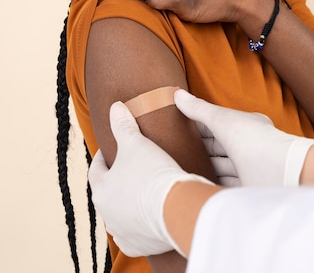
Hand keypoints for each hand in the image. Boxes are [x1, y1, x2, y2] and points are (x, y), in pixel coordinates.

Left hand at [88, 101, 212, 257]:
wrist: (177, 207)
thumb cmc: (153, 173)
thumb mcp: (136, 142)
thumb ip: (123, 125)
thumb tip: (114, 107)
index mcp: (101, 190)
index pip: (96, 169)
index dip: (105, 156)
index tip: (113, 148)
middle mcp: (107, 214)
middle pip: (108, 192)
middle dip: (117, 180)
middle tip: (131, 167)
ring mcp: (123, 232)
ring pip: (121, 214)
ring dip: (128, 203)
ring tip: (143, 190)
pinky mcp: (140, 245)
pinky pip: (136, 233)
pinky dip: (141, 223)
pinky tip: (150, 214)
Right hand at [175, 90, 313, 186]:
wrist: (280, 174)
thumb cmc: (254, 140)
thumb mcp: (221, 119)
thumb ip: (199, 109)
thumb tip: (176, 93)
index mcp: (247, 125)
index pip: (220, 123)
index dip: (201, 124)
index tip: (181, 127)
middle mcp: (250, 147)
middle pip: (220, 146)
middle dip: (201, 147)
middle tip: (177, 148)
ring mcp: (249, 169)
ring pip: (223, 167)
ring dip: (207, 167)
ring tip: (183, 167)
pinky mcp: (248, 190)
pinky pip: (226, 185)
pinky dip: (213, 183)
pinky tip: (199, 183)